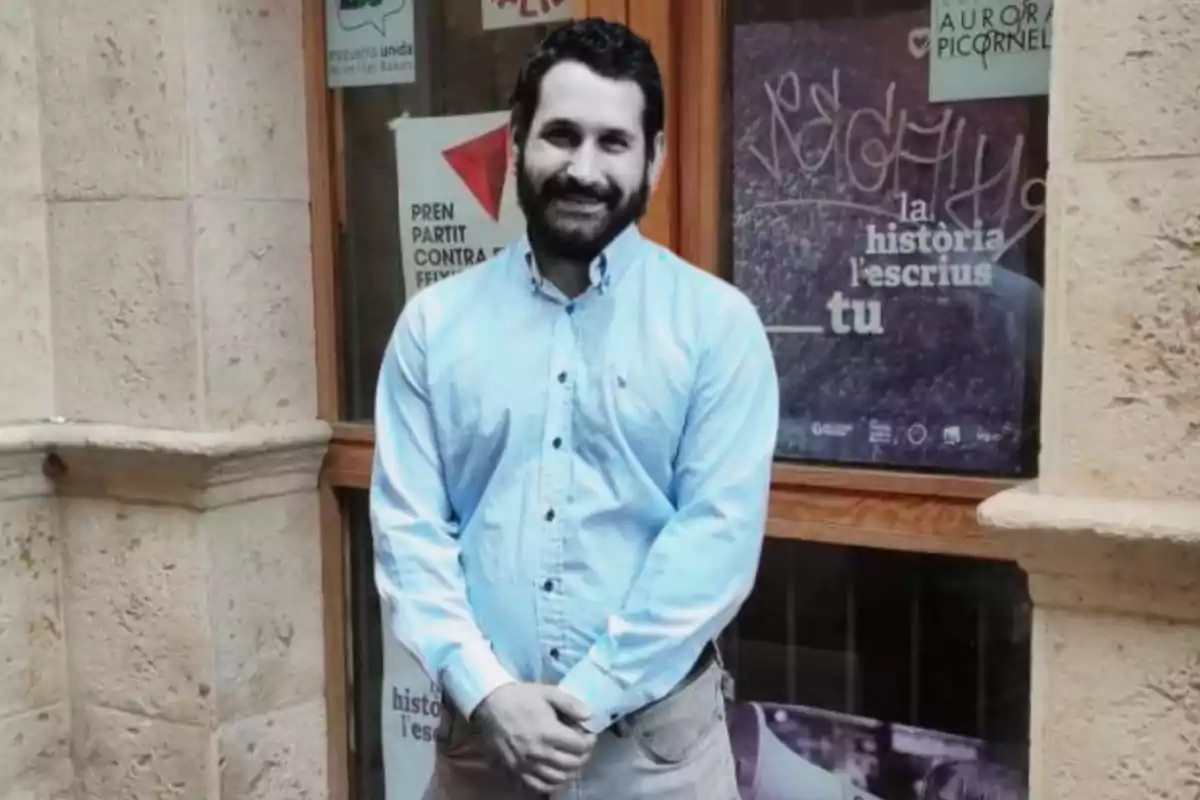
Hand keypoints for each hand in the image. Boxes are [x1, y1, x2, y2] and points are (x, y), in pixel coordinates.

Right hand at [473, 683, 596, 792]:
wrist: (490, 705)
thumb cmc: (521, 697)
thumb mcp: (548, 692)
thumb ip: (571, 704)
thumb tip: (589, 717)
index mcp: (549, 732)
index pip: (580, 746)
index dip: (590, 741)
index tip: (588, 734)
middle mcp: (539, 752)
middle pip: (572, 763)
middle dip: (583, 756)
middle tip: (582, 747)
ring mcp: (527, 764)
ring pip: (558, 777)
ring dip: (570, 770)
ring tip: (571, 759)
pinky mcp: (516, 770)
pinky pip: (538, 785)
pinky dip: (551, 783)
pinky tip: (555, 773)